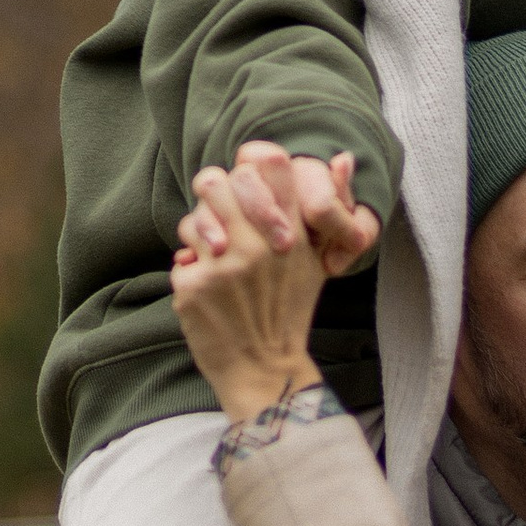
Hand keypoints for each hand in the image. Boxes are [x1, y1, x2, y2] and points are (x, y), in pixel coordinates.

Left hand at [171, 157, 372, 418]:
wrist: (265, 368)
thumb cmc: (288, 311)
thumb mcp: (316, 262)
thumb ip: (319, 212)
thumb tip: (344, 157)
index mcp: (292, 234)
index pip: (267, 164)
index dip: (250, 166)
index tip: (248, 184)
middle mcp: (259, 244)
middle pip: (216, 182)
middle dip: (213, 201)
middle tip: (222, 221)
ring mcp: (224, 265)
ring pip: (192, 221)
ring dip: (199, 240)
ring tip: (217, 261)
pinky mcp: (193, 286)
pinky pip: (180, 259)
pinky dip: (190, 274)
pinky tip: (208, 293)